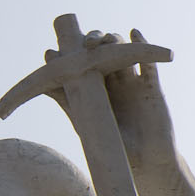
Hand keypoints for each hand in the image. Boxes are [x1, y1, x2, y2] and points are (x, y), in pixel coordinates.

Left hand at [44, 28, 176, 167]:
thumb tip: (43, 88)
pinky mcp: (151, 86)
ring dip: (114, 41)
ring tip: (106, 40)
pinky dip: (142, 45)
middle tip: (86, 44)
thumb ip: (69, 104)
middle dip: (93, 42)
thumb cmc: (114, 148)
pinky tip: (134, 33)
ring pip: (122, 53)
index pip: (78, 67)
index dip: (66, 56)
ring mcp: (131, 83)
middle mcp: (111, 83)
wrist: (146, 162)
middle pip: (101, 53)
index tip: (52, 52)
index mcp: (93, 91)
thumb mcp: (86, 124)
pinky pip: (148, 62)